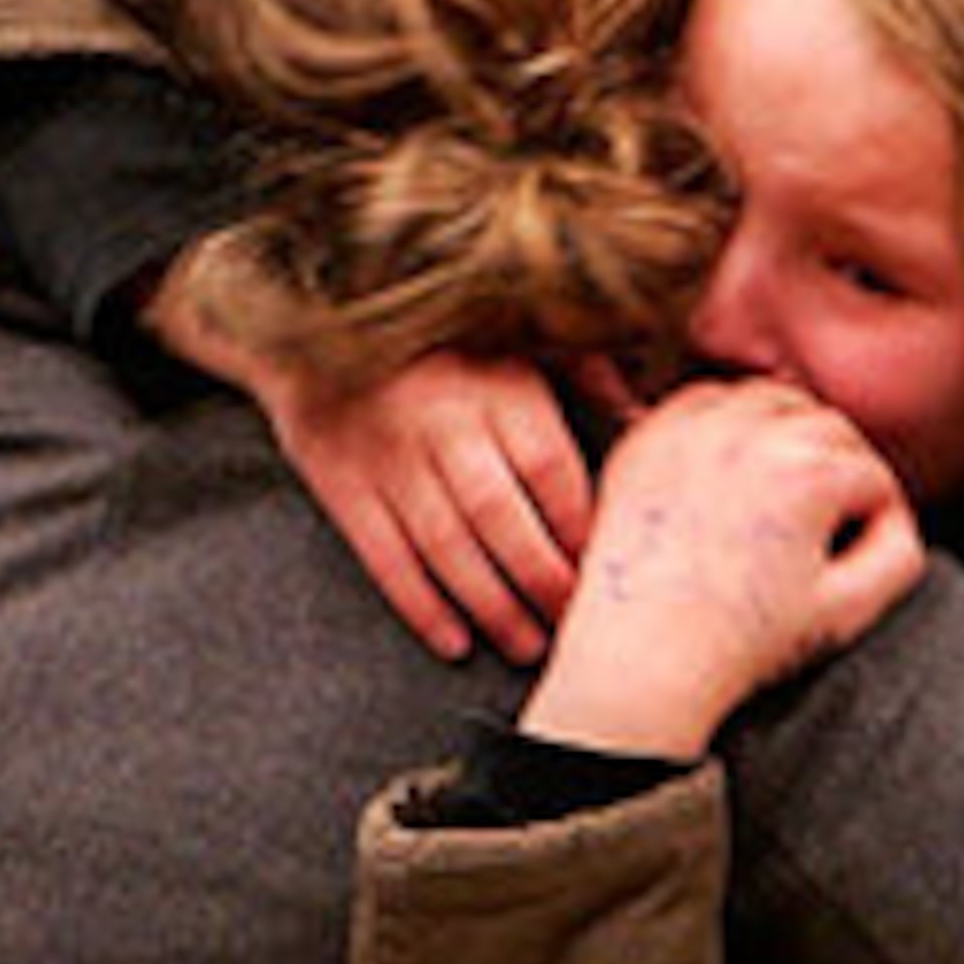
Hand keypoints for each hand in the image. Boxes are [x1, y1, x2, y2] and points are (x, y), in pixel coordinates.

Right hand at [159, 275, 593, 664]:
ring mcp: (388, 458)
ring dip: (492, 607)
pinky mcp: (341, 484)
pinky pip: (385, 557)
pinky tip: (454, 640)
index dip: (580, 527)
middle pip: (502, 519)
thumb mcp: (517, 330)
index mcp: (496, 384)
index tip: (604, 567)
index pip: (550, 470)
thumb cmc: (441, 335)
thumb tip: (645, 415)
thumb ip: (585, 368)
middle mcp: (444, 423)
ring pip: (447, 549)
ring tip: (526, 644)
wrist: (319, 320)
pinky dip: (420, 606)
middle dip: (543, 582)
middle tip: (571, 625)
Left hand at [522, 377, 921, 759]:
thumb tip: (895, 516)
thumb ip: (898, 554)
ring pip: (771, 398)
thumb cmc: (741, 641)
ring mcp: (694, 430)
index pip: (873, 475)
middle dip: (843, 466)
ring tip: (788, 484)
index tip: (863, 546)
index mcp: (807, 474)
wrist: (645, 654)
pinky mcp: (650, 437)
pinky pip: (706, 399)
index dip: (880, 514)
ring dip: (791, 430)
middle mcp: (751, 435)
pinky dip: (730, 419)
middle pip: (830, 425)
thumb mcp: (848, 610)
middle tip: (833, 515)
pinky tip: (734, 464)